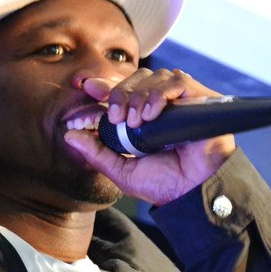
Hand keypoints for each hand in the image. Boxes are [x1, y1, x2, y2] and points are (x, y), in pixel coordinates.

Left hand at [64, 68, 235, 205]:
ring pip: (156, 76)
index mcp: (144, 116)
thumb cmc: (164, 184)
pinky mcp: (201, 99)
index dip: (105, 84)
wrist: (193, 195)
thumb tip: (69, 135)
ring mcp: (182, 100)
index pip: (124, 89)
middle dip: (120, 92)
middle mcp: (164, 104)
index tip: (87, 87)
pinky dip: (160, 94)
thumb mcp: (122, 170)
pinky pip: (178, 81)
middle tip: (117, 118)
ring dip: (139, 95)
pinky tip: (151, 114)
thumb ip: (96, 153)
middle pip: (138, 78)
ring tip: (136, 121)